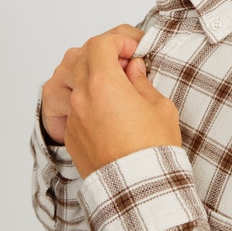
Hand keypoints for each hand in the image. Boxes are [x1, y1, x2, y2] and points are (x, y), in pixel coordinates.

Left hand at [42, 26, 181, 176]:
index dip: (119, 40)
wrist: (140, 190)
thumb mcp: (160, 107)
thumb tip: (134, 70)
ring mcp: (73, 118)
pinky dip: (87, 100)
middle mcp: (82, 98)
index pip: (101, 44)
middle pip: (82, 58)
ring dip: (92, 76)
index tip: (134, 49)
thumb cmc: (154, 150)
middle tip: (127, 64)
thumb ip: (142, 82)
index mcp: (104, 84)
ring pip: (73, 82)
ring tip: (115, 86)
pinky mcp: (71, 136)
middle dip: (104, 54)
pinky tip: (108, 110)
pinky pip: (73, 107)